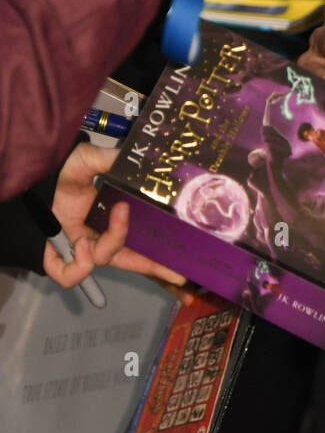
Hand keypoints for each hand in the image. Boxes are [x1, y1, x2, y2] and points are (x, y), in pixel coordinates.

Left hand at [43, 142, 192, 303]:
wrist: (32, 185)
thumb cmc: (61, 175)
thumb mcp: (86, 161)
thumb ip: (108, 159)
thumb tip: (135, 157)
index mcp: (114, 220)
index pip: (142, 240)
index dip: (161, 254)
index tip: (183, 261)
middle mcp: (103, 238)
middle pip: (134, 261)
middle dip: (156, 268)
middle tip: (178, 273)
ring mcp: (84, 250)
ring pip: (107, 261)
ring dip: (113, 242)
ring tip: (113, 219)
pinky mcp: (61, 261)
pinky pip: (74, 276)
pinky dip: (81, 265)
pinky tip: (81, 245)